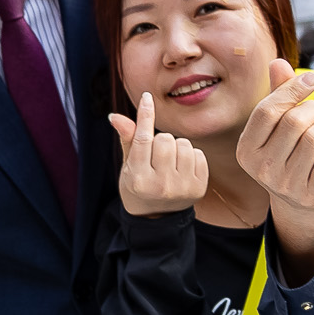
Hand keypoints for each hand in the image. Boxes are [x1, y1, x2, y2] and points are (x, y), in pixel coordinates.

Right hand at [110, 93, 207, 217]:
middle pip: (165, 139)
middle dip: (161, 141)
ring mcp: (181, 188)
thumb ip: (127, 139)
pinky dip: (190, 156)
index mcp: (138, 179)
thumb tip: (115, 116)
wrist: (157, 217)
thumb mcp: (128, 165)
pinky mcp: (198, 188)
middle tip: (156, 156)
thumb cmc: (139, 184)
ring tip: (169, 161)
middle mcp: (160, 185)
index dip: (145, 115)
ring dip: (177, 147)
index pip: (143, 139)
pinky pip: (198, 154)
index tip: (147, 97)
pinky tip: (182, 168)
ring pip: (184, 144)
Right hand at [235, 60, 313, 221]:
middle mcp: (262, 169)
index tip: (311, 80)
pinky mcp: (312, 195)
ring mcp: (287, 185)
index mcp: (247, 149)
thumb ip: (278, 95)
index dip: (292, 89)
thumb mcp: (278, 126)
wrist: (300, 203)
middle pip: (295, 121)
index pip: (267, 110)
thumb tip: (277, 62)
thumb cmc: (289, 153)